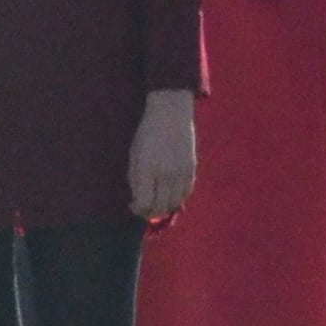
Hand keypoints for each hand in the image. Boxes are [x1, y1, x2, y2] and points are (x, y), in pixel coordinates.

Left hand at [128, 89, 196, 219]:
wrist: (171, 114)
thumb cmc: (147, 133)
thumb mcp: (134, 155)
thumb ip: (135, 180)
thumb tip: (138, 202)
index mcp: (147, 169)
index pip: (144, 203)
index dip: (137, 210)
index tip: (133, 205)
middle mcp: (166, 174)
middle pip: (160, 207)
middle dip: (149, 212)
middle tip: (143, 206)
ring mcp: (181, 172)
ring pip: (174, 203)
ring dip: (164, 206)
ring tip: (156, 200)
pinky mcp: (192, 169)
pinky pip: (186, 193)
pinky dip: (177, 197)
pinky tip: (169, 191)